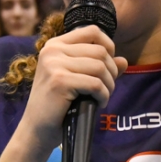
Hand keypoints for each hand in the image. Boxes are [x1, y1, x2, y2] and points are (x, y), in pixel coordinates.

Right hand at [22, 26, 126, 148]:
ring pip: (100, 67)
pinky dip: (103, 96)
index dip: (108, 46)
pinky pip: (96, 84)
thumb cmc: (57, 105)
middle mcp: (52, 50)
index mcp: (55, 45)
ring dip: (109, 85)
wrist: (37, 129)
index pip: (92, 31)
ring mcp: (54, 64)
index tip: (107, 67)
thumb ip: (99, 68)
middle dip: (111, 72)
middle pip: (100, 51)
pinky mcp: (60, 81)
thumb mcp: (78, 80)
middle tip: (106, 89)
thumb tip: (123, 60)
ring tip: (102, 97)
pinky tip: (98, 104)